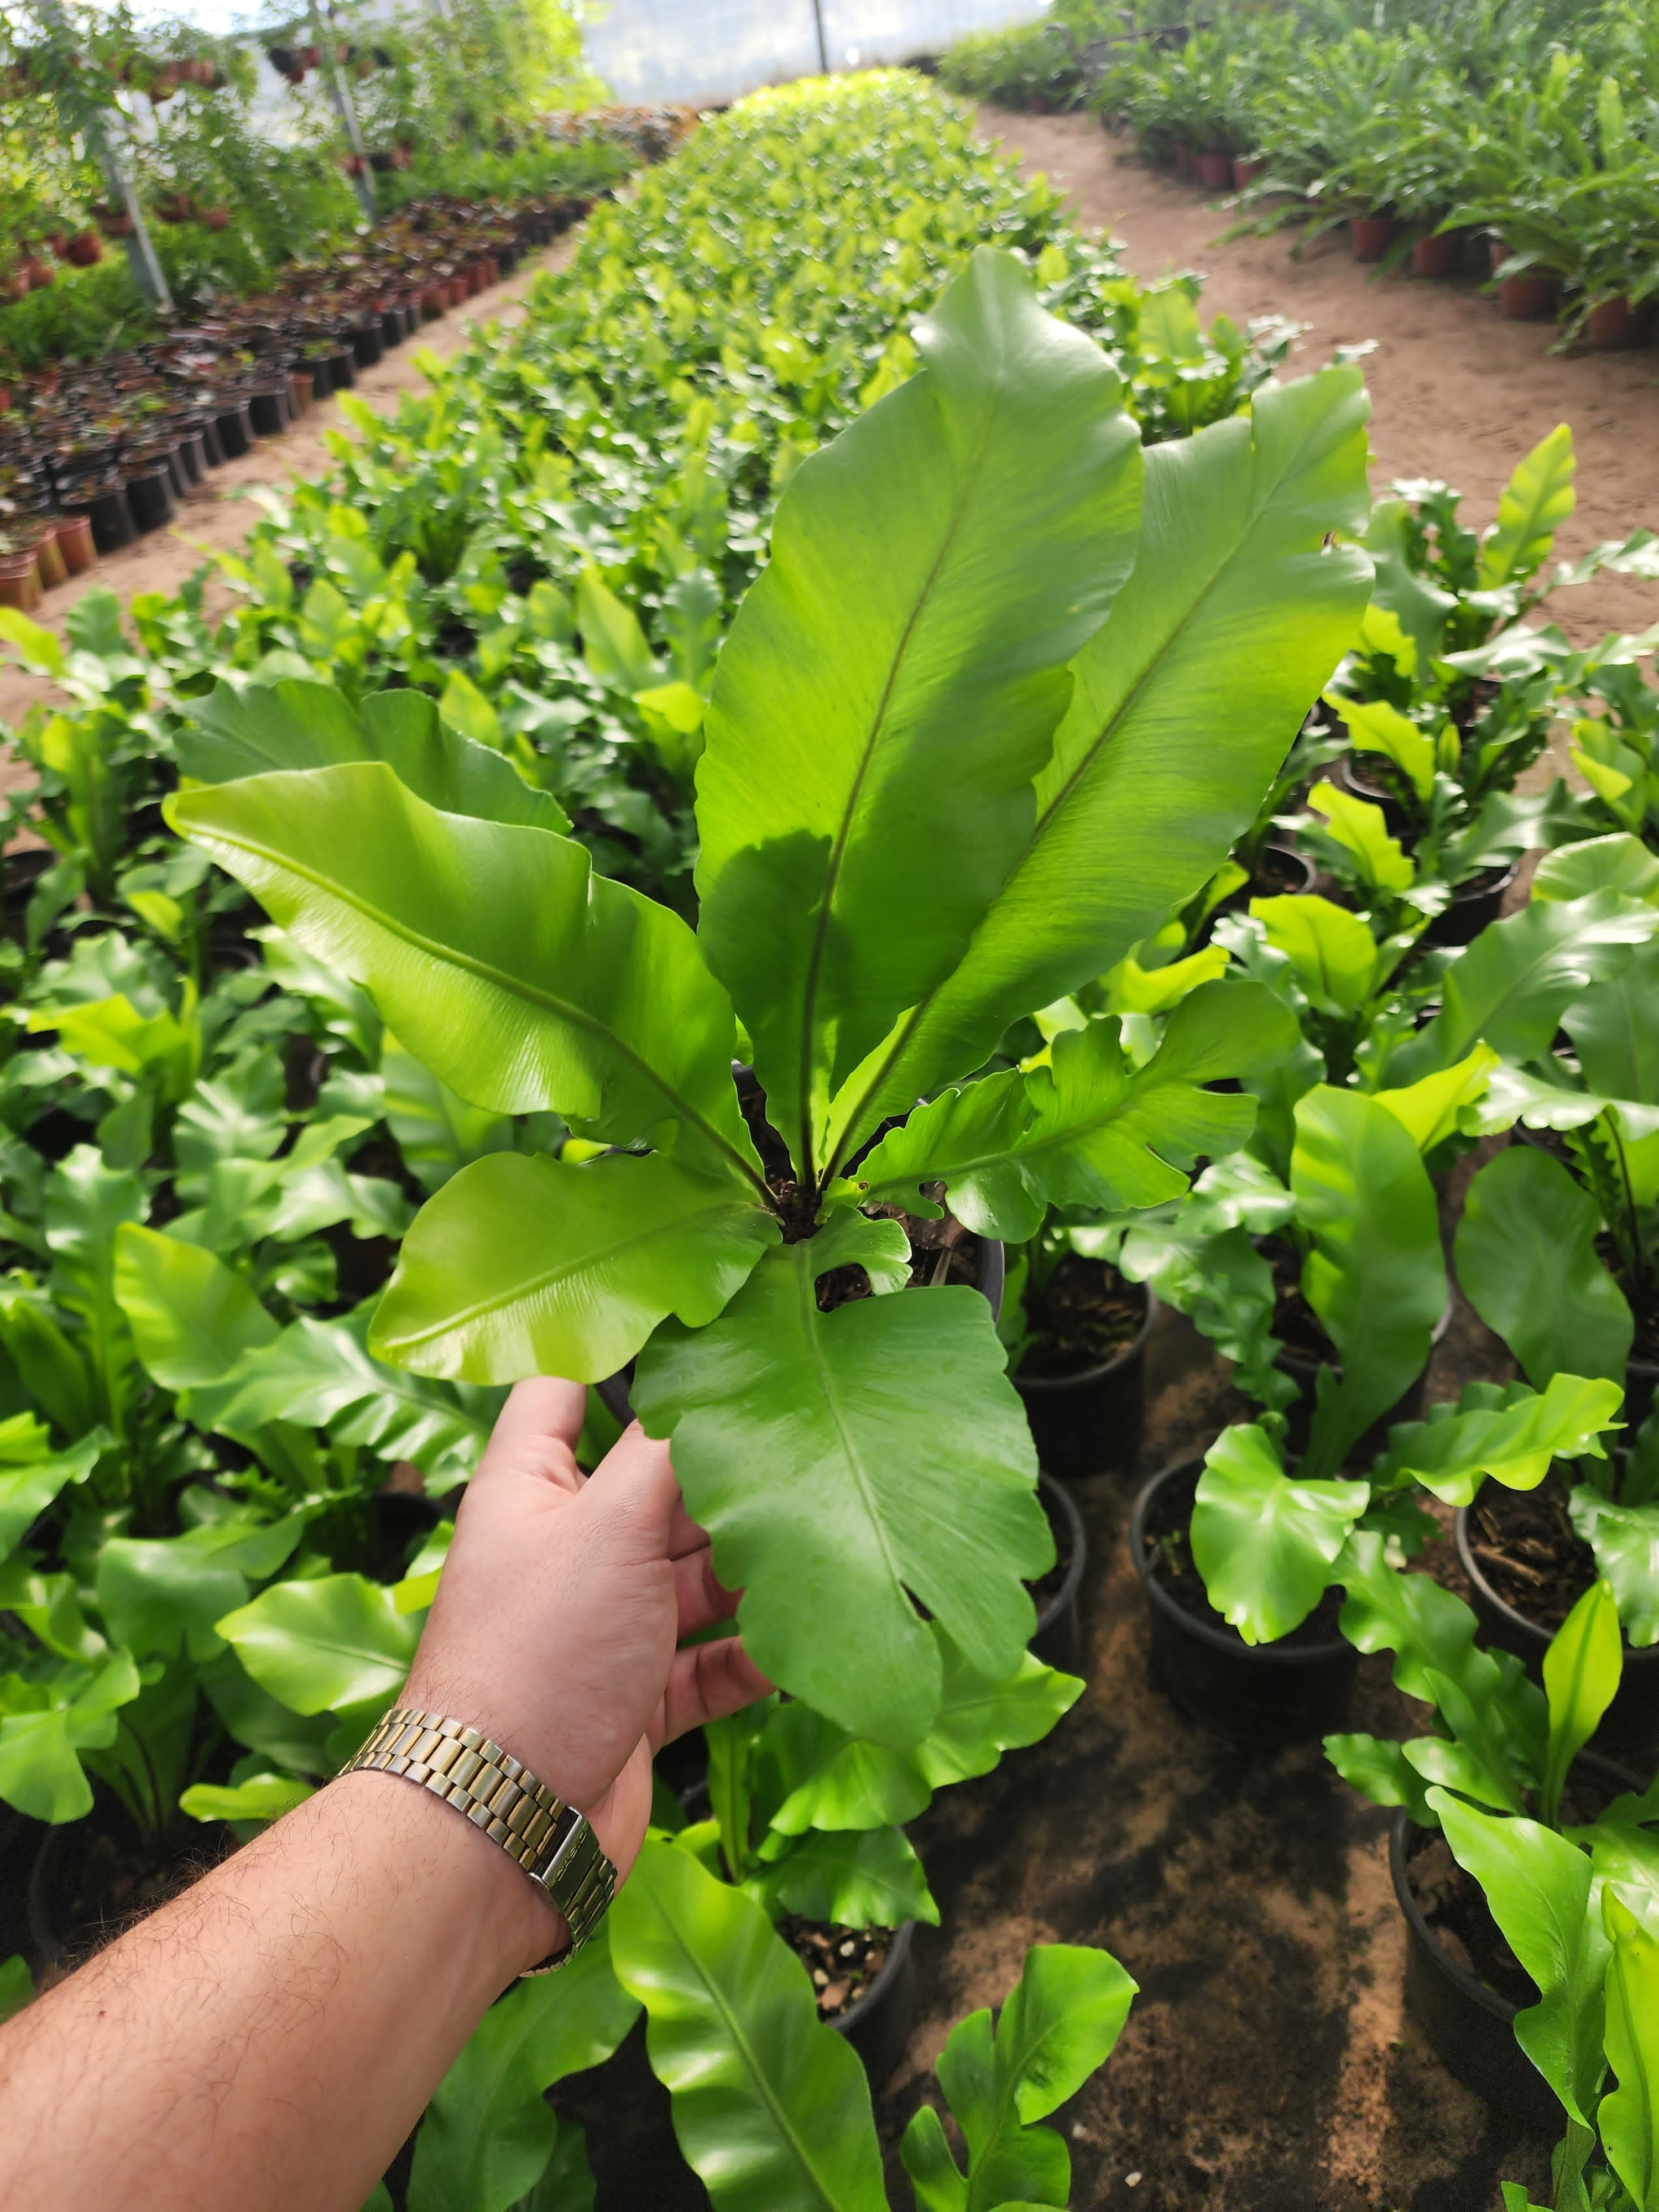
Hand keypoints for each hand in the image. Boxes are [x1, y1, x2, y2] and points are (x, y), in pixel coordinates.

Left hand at [403, 1378, 770, 1891]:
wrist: (504, 1822)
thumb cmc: (537, 1655)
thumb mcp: (608, 1526)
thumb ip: (669, 1454)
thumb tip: (717, 1383)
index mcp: (531, 1488)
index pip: (567, 1391)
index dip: (622, 1355)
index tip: (703, 1331)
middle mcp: (566, 1550)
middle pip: (656, 1487)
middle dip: (725, 1478)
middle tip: (809, 1446)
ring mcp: (602, 1629)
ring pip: (692, 1576)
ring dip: (751, 1567)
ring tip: (821, 1540)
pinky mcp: (637, 1700)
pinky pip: (708, 1661)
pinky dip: (753, 1651)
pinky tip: (801, 1637)